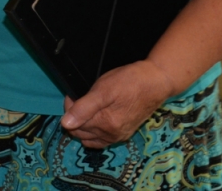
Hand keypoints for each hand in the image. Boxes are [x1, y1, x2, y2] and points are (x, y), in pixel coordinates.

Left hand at [60, 60, 175, 147]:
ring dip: (83, 126)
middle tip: (79, 99)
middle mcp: (111, 135)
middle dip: (75, 117)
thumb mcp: (103, 90)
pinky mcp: (125, 134)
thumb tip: (65, 124)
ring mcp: (119, 136)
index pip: (73, 123)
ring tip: (86, 108)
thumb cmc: (129, 82)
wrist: (156, 82)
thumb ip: (83, 108)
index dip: (69, 107)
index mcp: (105, 125)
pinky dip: (94, 133)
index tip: (73, 94)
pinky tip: (95, 121)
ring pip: (90, 138)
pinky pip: (102, 140)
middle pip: (81, 133)